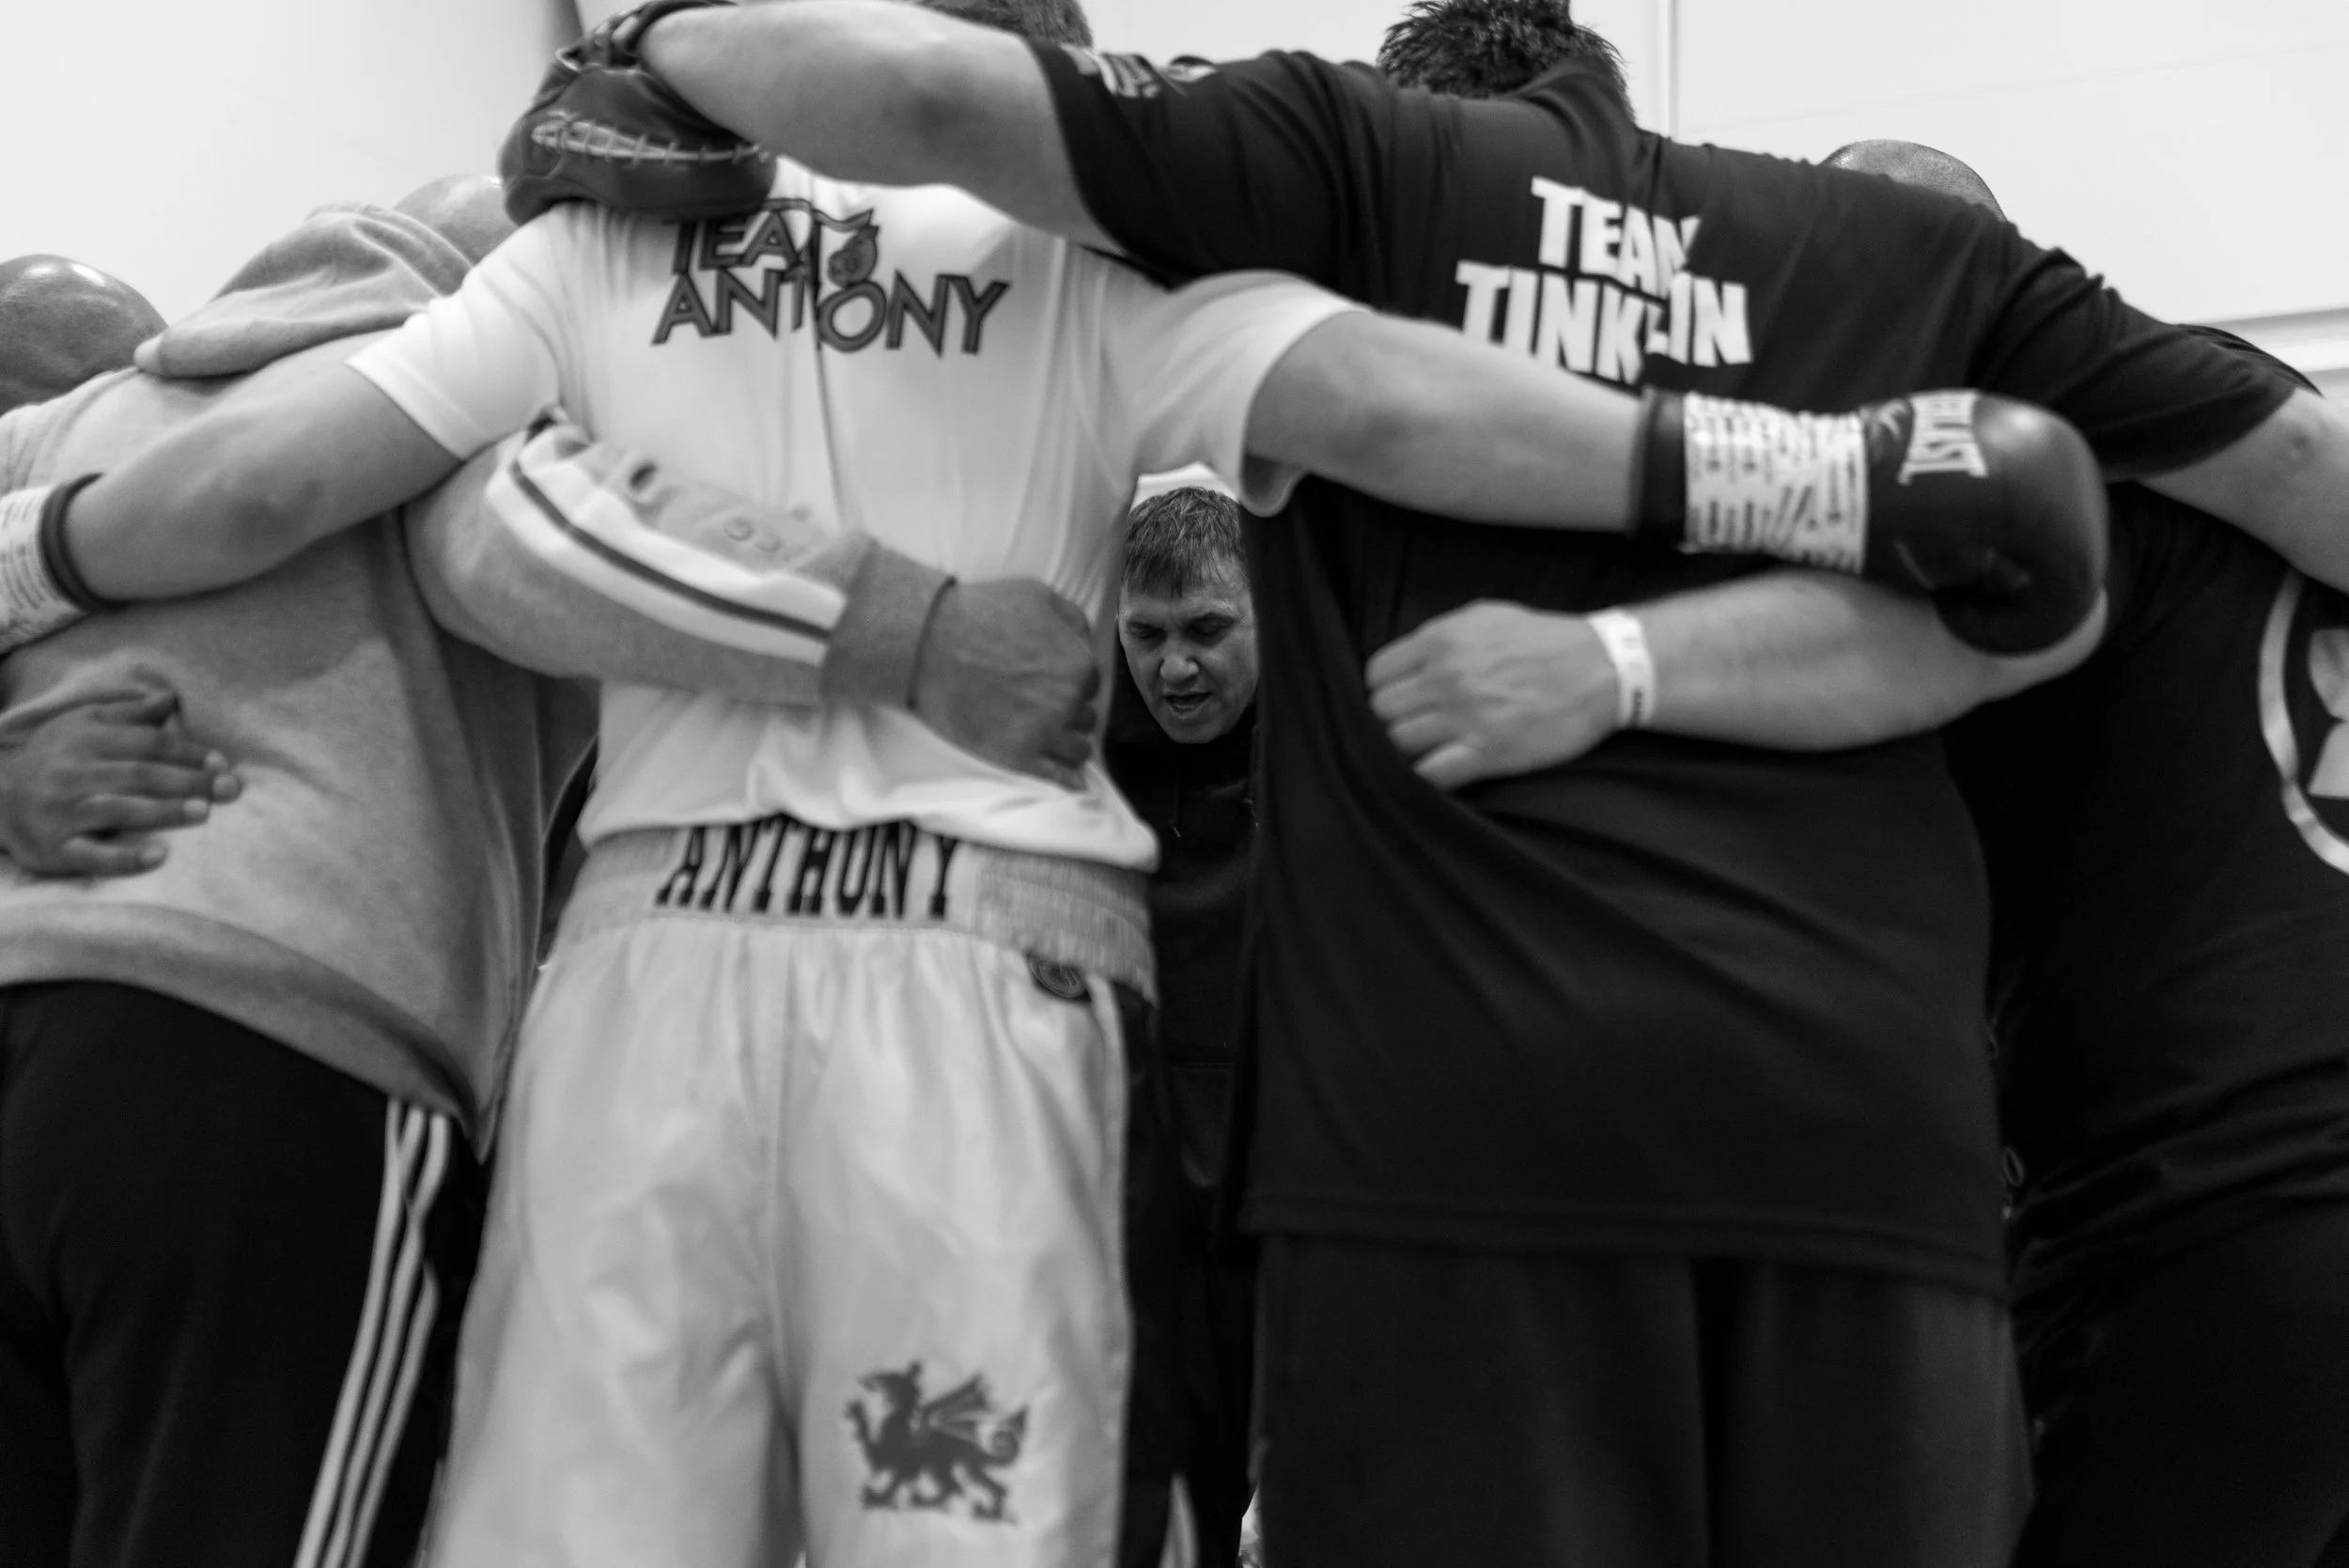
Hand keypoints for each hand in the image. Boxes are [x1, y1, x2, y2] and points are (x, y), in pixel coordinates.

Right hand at [0, 690, 240, 876]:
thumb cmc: (55, 758)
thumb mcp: (82, 725)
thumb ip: (127, 714)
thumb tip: (168, 699)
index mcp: (86, 740)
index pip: (146, 744)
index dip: (187, 752)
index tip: (223, 763)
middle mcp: (74, 773)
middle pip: (138, 775)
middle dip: (188, 781)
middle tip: (230, 789)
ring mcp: (64, 812)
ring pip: (118, 809)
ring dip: (163, 811)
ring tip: (203, 813)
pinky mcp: (56, 848)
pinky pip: (92, 855)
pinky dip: (126, 858)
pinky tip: (159, 857)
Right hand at [912, 579, 1100, 788]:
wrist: (929, 644)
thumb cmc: (980, 614)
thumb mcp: (1037, 594)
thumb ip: (1073, 619)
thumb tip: (1086, 642)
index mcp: (1078, 665)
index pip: (1090, 684)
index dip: (1071, 682)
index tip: (1051, 681)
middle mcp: (1068, 702)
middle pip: (1085, 716)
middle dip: (1069, 711)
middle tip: (1042, 704)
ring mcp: (1044, 732)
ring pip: (1078, 748)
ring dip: (1068, 741)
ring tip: (1050, 736)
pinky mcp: (1018, 756)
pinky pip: (1059, 777)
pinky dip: (1069, 780)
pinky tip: (1074, 783)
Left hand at [1366, 601, 1620, 789]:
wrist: (1602, 668)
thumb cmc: (1544, 641)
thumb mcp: (1485, 617)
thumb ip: (1440, 636)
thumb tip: (1405, 659)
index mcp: (1441, 641)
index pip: (1377, 675)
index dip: (1384, 690)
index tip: (1400, 699)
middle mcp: (1446, 677)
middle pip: (1382, 712)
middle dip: (1392, 721)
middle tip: (1414, 726)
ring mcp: (1466, 716)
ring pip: (1398, 744)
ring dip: (1408, 750)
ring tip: (1428, 748)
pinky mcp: (1489, 751)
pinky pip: (1431, 774)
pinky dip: (1427, 775)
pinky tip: (1441, 768)